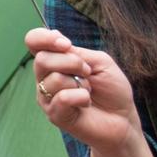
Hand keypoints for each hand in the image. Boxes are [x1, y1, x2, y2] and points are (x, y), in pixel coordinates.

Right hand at [26, 28, 139, 153]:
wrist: (123, 118)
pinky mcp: (54, 115)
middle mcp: (46, 77)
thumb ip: (77, 53)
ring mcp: (48, 96)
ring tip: (88, 91)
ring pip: (54, 79)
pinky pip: (61, 98)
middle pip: (42, 59)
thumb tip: (57, 46)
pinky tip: (86, 102)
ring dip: (80, 83)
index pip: (33, 41)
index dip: (44, 38)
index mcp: (55, 59)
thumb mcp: (99, 61)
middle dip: (72, 62)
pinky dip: (80, 97)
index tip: (66, 44)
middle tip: (88, 72)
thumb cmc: (111, 89)